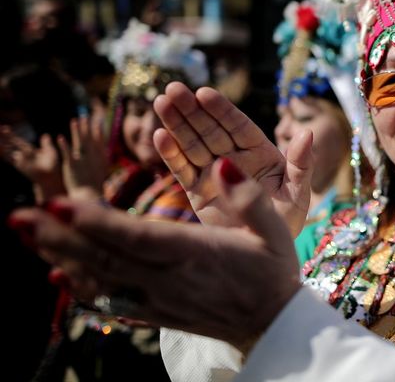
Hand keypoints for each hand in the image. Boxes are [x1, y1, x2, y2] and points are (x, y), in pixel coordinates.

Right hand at [0, 127, 63, 201]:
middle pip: (9, 144)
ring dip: (0, 143)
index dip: (11, 135)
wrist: (51, 177)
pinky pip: (8, 157)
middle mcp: (22, 154)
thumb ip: (46, 144)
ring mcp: (19, 159)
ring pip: (6, 149)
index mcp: (30, 150)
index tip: (4, 127)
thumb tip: (45, 135)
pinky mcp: (18, 164)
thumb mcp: (50, 151)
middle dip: (2, 137)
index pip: (17, 141)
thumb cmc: (52, 166)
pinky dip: (2, 152)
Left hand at [8, 158, 300, 352]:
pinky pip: (108, 300)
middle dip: (58, 236)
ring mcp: (157, 300)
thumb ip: (247, 196)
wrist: (273, 325)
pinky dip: (79, 286)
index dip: (96, 222)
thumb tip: (223, 162)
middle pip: (103, 257)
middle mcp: (168, 280)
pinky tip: (55, 273)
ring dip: (58, 256)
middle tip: (17, 216)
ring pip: (98, 278)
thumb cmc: (273, 271)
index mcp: (196, 253)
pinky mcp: (153, 313)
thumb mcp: (275, 228)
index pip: (137, 237)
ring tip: (23, 232)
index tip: (59, 203)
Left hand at [57, 115, 108, 199]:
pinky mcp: (71, 165)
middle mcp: (93, 156)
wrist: (90, 194)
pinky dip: (64, 145)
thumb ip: (103, 160)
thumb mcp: (103, 171)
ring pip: (79, 142)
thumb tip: (105, 155)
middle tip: (84, 116)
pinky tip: (60, 137)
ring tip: (74, 121)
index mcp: (101, 157)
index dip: (98, 130)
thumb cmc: (96, 186)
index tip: (97, 121)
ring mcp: (82, 159)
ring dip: (77, 131)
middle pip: (89, 138)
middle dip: (86, 127)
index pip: (99, 140)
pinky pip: (67, 152)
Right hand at [153, 82, 311, 234]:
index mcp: (259, 152)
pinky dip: (171, 155)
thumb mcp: (298, 191)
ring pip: (193, 144)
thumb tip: (308, 133)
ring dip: (176, 124)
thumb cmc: (287, 218)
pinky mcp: (197, 191)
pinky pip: (182, 170)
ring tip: (161, 101)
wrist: (266, 249)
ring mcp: (213, 173)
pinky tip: (159, 135)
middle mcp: (234, 157)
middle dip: (192, 110)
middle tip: (173, 89)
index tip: (204, 93)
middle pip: (210, 129)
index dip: (221, 110)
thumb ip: (301, 163)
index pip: (238, 126)